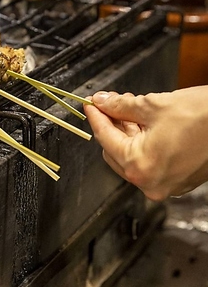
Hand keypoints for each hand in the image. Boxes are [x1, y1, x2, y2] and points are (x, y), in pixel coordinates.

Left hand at [84, 87, 207, 200]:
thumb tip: (102, 101)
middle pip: (114, 150)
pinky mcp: (179, 180)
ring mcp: (166, 184)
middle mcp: (151, 182)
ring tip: (130, 108)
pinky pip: (149, 161)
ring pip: (131, 156)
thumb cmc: (203, 116)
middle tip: (111, 103)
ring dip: (127, 132)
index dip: (95, 117)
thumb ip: (120, 106)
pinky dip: (142, 142)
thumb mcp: (152, 105)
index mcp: (140, 167)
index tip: (90, 104)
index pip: (105, 138)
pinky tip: (144, 122)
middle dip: (112, 124)